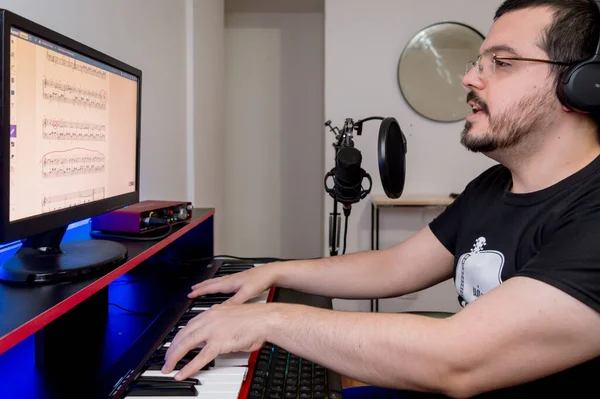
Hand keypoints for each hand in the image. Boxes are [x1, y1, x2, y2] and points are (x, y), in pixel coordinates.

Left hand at [161, 303, 278, 379]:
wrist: (265, 319)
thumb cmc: (255, 319)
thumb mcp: (232, 317)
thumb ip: (221, 325)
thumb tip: (217, 337)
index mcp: (212, 312)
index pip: (188, 324)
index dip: (178, 336)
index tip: (173, 344)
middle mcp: (209, 319)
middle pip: (182, 334)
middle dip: (171, 348)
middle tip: (166, 359)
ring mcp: (212, 330)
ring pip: (186, 345)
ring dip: (173, 357)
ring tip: (167, 368)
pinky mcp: (219, 342)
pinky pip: (199, 357)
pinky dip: (188, 367)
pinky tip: (181, 373)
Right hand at [188, 263, 278, 304]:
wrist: (270, 273)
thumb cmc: (260, 281)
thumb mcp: (246, 294)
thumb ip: (233, 303)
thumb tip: (220, 310)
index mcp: (229, 283)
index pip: (210, 287)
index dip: (199, 291)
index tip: (190, 294)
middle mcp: (230, 279)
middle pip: (211, 283)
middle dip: (201, 286)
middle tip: (192, 289)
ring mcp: (234, 279)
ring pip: (217, 281)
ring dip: (208, 284)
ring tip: (202, 286)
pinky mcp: (240, 279)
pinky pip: (223, 281)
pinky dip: (217, 284)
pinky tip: (221, 287)